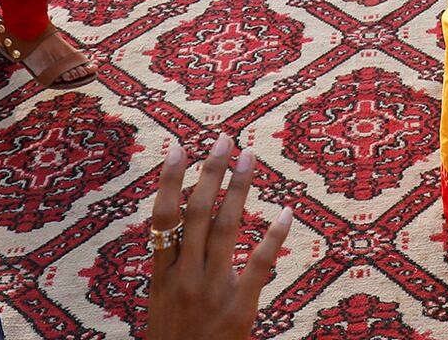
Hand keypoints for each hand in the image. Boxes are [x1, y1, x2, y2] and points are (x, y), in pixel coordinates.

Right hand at [144, 137, 293, 339]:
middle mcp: (185, 278)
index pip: (162, 217)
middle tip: (224, 138)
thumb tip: (174, 231)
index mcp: (161, 277)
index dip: (169, 180)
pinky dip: (273, 236)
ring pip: (226, 228)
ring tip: (250, 157)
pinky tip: (286, 212)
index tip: (178, 147)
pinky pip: (259, 263)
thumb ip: (171, 270)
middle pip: (196, 213)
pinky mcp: (240, 308)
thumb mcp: (161, 305)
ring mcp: (212, 292)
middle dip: (211, 171)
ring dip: (238, 189)